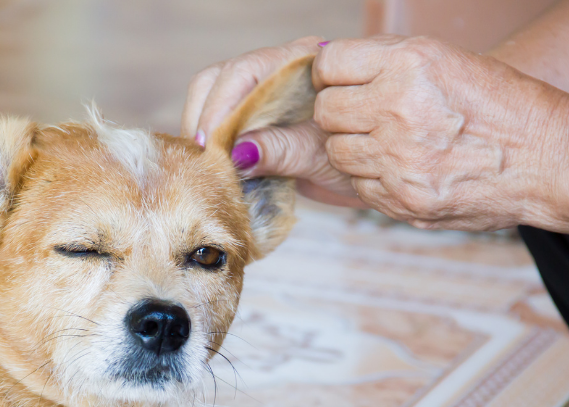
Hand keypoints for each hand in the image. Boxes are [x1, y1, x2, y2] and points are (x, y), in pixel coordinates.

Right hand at [181, 37, 365, 205]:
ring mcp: (259, 95)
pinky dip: (209, 145)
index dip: (222, 106)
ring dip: (201, 131)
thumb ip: (283, 150)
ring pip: (211, 98)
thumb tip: (238, 151)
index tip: (212, 146)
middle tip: (202, 160)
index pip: (246, 72)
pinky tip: (210, 167)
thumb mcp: (322, 156)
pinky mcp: (250, 120)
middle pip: (219, 79)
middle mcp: (275, 72)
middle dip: (204, 118)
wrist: (367, 178)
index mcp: (299, 66)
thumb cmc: (357, 160)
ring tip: (203, 165)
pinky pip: (217, 124)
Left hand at [309, 35, 568, 231]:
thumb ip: (386, 63)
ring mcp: (397, 159)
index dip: (331, 74)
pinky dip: (374, 178)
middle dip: (341, 112)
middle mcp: (398, 109)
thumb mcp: (446, 61)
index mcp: (410, 65)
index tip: (342, 82)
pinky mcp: (401, 198)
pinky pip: (359, 185)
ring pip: (337, 152)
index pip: (329, 64)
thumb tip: (327, 68)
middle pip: (326, 111)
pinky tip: (406, 168)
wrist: (548, 160)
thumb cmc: (499, 106)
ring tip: (392, 143)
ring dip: (355, 147)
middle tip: (369, 116)